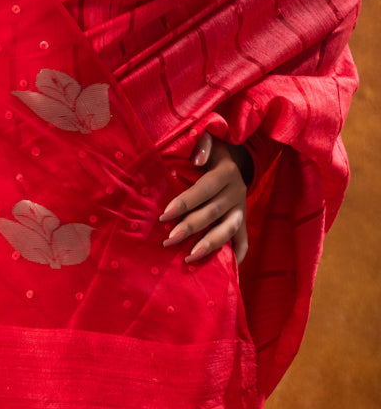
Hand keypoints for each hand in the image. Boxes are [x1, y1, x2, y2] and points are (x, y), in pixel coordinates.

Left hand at [159, 133, 247, 263]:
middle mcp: (237, 191)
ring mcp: (242, 208)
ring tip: (189, 258)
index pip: (204, 189)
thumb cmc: (211, 151)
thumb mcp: (209, 139)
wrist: (236, 158)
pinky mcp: (244, 220)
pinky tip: (227, 269)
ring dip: (209, 245)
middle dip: (190, 228)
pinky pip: (244, 241)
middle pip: (213, 213)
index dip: (185, 202)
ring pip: (228, 230)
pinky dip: (238, 255)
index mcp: (226, 172)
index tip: (164, 215)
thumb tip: (197, 160)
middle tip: (168, 241)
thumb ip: (202, 143)